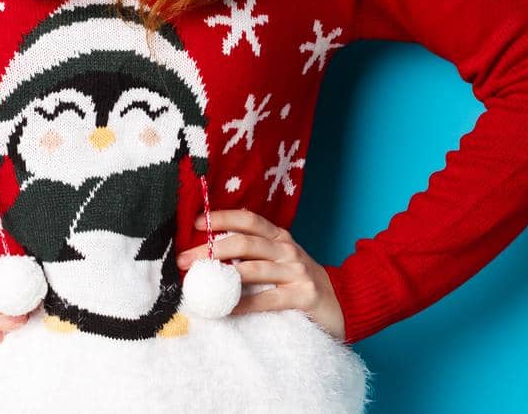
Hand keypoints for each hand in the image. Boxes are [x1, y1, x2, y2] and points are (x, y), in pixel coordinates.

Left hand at [175, 208, 346, 342]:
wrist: (343, 302)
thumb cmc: (300, 281)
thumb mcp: (280, 259)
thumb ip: (254, 253)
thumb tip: (209, 253)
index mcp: (280, 237)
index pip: (248, 220)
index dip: (221, 218)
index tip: (195, 223)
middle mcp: (288, 249)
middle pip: (244, 243)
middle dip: (210, 250)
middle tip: (184, 260)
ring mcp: (297, 272)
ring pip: (253, 270)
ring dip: (222, 277)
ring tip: (200, 283)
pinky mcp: (303, 296)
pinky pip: (267, 300)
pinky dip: (243, 304)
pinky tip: (225, 308)